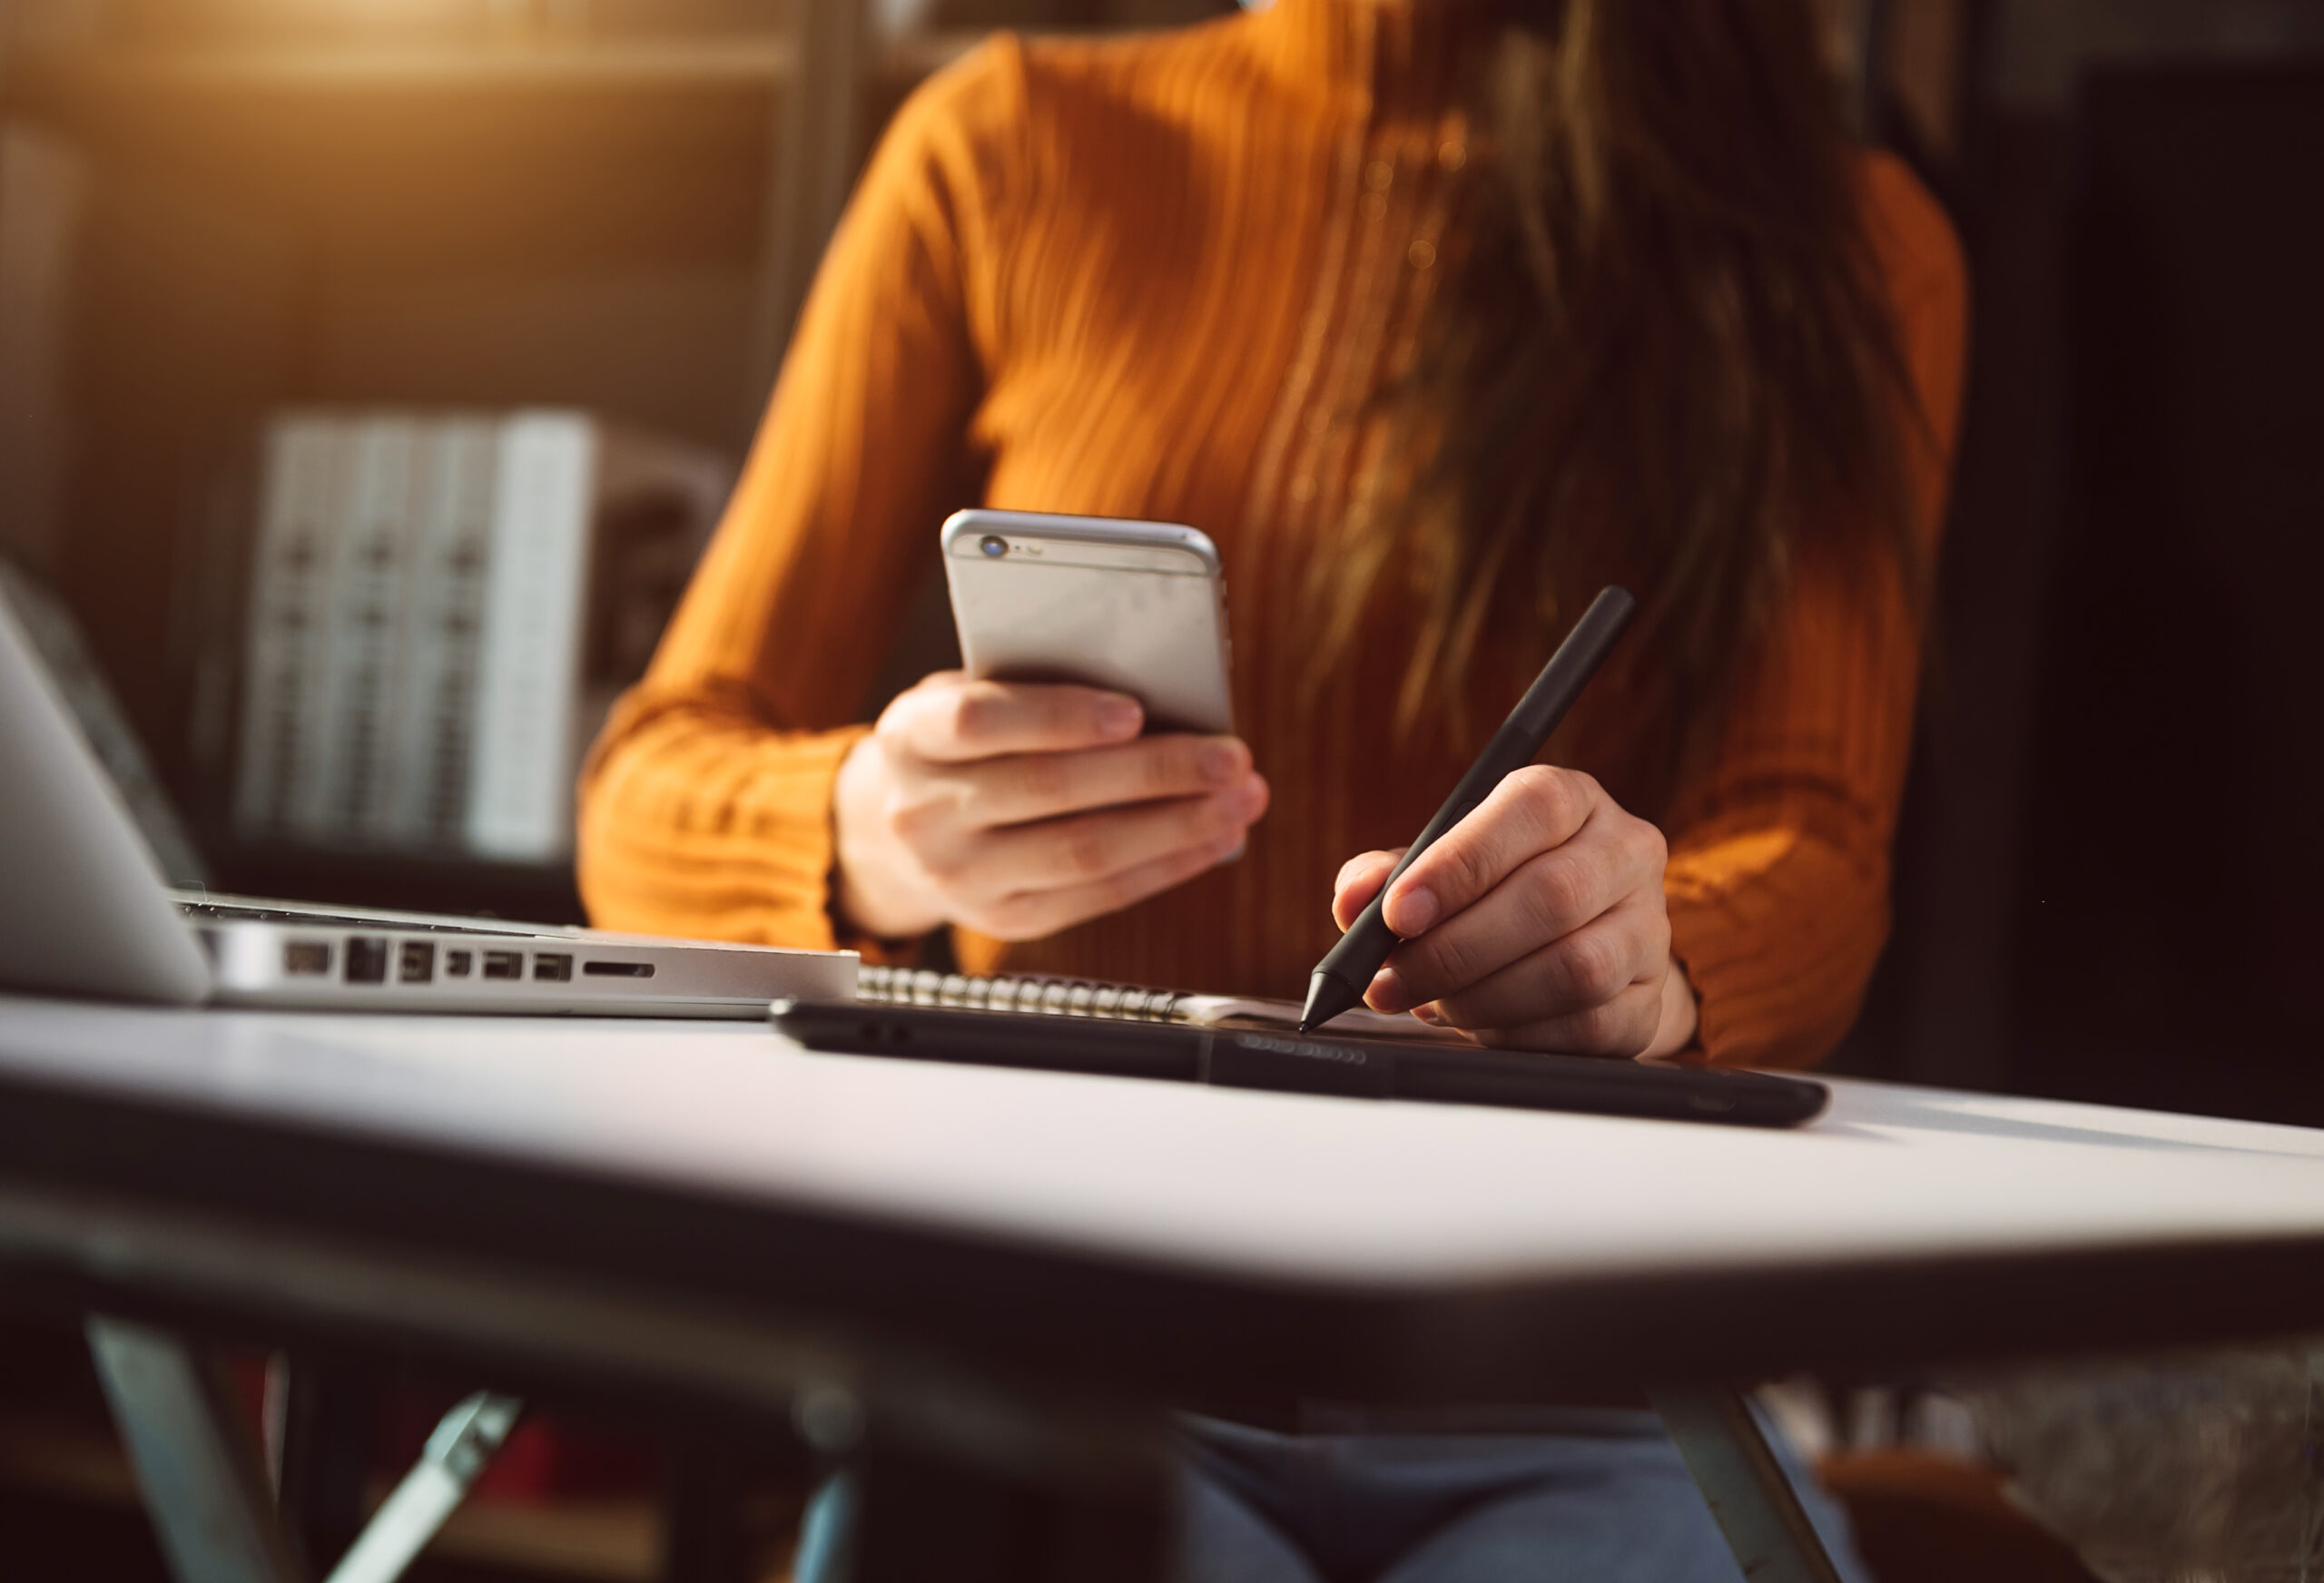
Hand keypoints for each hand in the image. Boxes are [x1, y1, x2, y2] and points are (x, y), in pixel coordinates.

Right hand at [834, 671, 1268, 941]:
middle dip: (1152, 772)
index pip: (979, 722)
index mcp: (910, 737)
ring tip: (1239, 799)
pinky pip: (1098, 895)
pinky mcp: (1005, 918)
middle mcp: (925, 813)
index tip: (1134, 710)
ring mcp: (961, 876)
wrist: (901, 831)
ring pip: (1082, 852)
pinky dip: (1165, 865)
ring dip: (1176, 826)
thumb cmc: (962, 743)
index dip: (1057, 716)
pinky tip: (1213, 839)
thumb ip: (1035, 687)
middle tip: (1228, 755)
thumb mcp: (969, 695)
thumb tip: (1156, 691)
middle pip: (1048, 790)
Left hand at [1329, 766, 1696, 1057]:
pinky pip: (1588, 1025)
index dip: (1461, 862)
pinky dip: (1518, 1033)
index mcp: (1572, 799)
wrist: (1576, 947)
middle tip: (1391, 981)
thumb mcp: (1440, 869)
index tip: (1398, 913)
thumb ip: (1390, 876)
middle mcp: (1626, 851)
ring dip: (1483, 997)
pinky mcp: (1650, 998)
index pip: (1532, 809)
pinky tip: (1481, 1026)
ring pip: (1575, 968)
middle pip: (1552, 896)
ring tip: (1432, 1004)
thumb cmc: (1496, 896)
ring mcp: (1649, 927)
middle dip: (1454, 949)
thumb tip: (1355, 899)